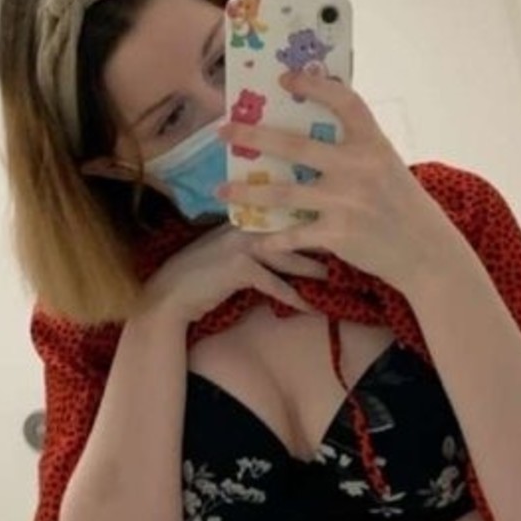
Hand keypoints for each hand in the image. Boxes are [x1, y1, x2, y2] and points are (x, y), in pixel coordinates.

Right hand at [138, 220, 327, 327]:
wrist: (170, 294)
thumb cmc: (201, 273)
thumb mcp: (230, 250)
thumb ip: (256, 241)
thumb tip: (287, 243)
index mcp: (246, 216)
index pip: (285, 211)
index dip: (312, 217)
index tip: (339, 224)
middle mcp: (245, 225)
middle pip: (293, 230)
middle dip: (322, 240)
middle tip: (350, 248)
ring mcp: (242, 245)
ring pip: (289, 257)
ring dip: (314, 270)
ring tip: (337, 279)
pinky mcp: (240, 268)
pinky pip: (275, 284)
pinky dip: (294, 299)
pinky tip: (311, 309)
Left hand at [219, 74, 463, 295]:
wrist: (424, 250)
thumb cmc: (401, 203)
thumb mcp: (386, 164)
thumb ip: (355, 147)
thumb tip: (312, 127)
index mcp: (372, 143)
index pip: (344, 101)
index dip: (314, 85)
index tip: (285, 78)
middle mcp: (357, 167)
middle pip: (294, 145)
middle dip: (253, 136)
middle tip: (225, 132)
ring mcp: (345, 201)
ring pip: (282, 193)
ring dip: (247, 192)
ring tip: (222, 190)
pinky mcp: (337, 234)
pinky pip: (293, 234)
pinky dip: (272, 239)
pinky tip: (255, 238)